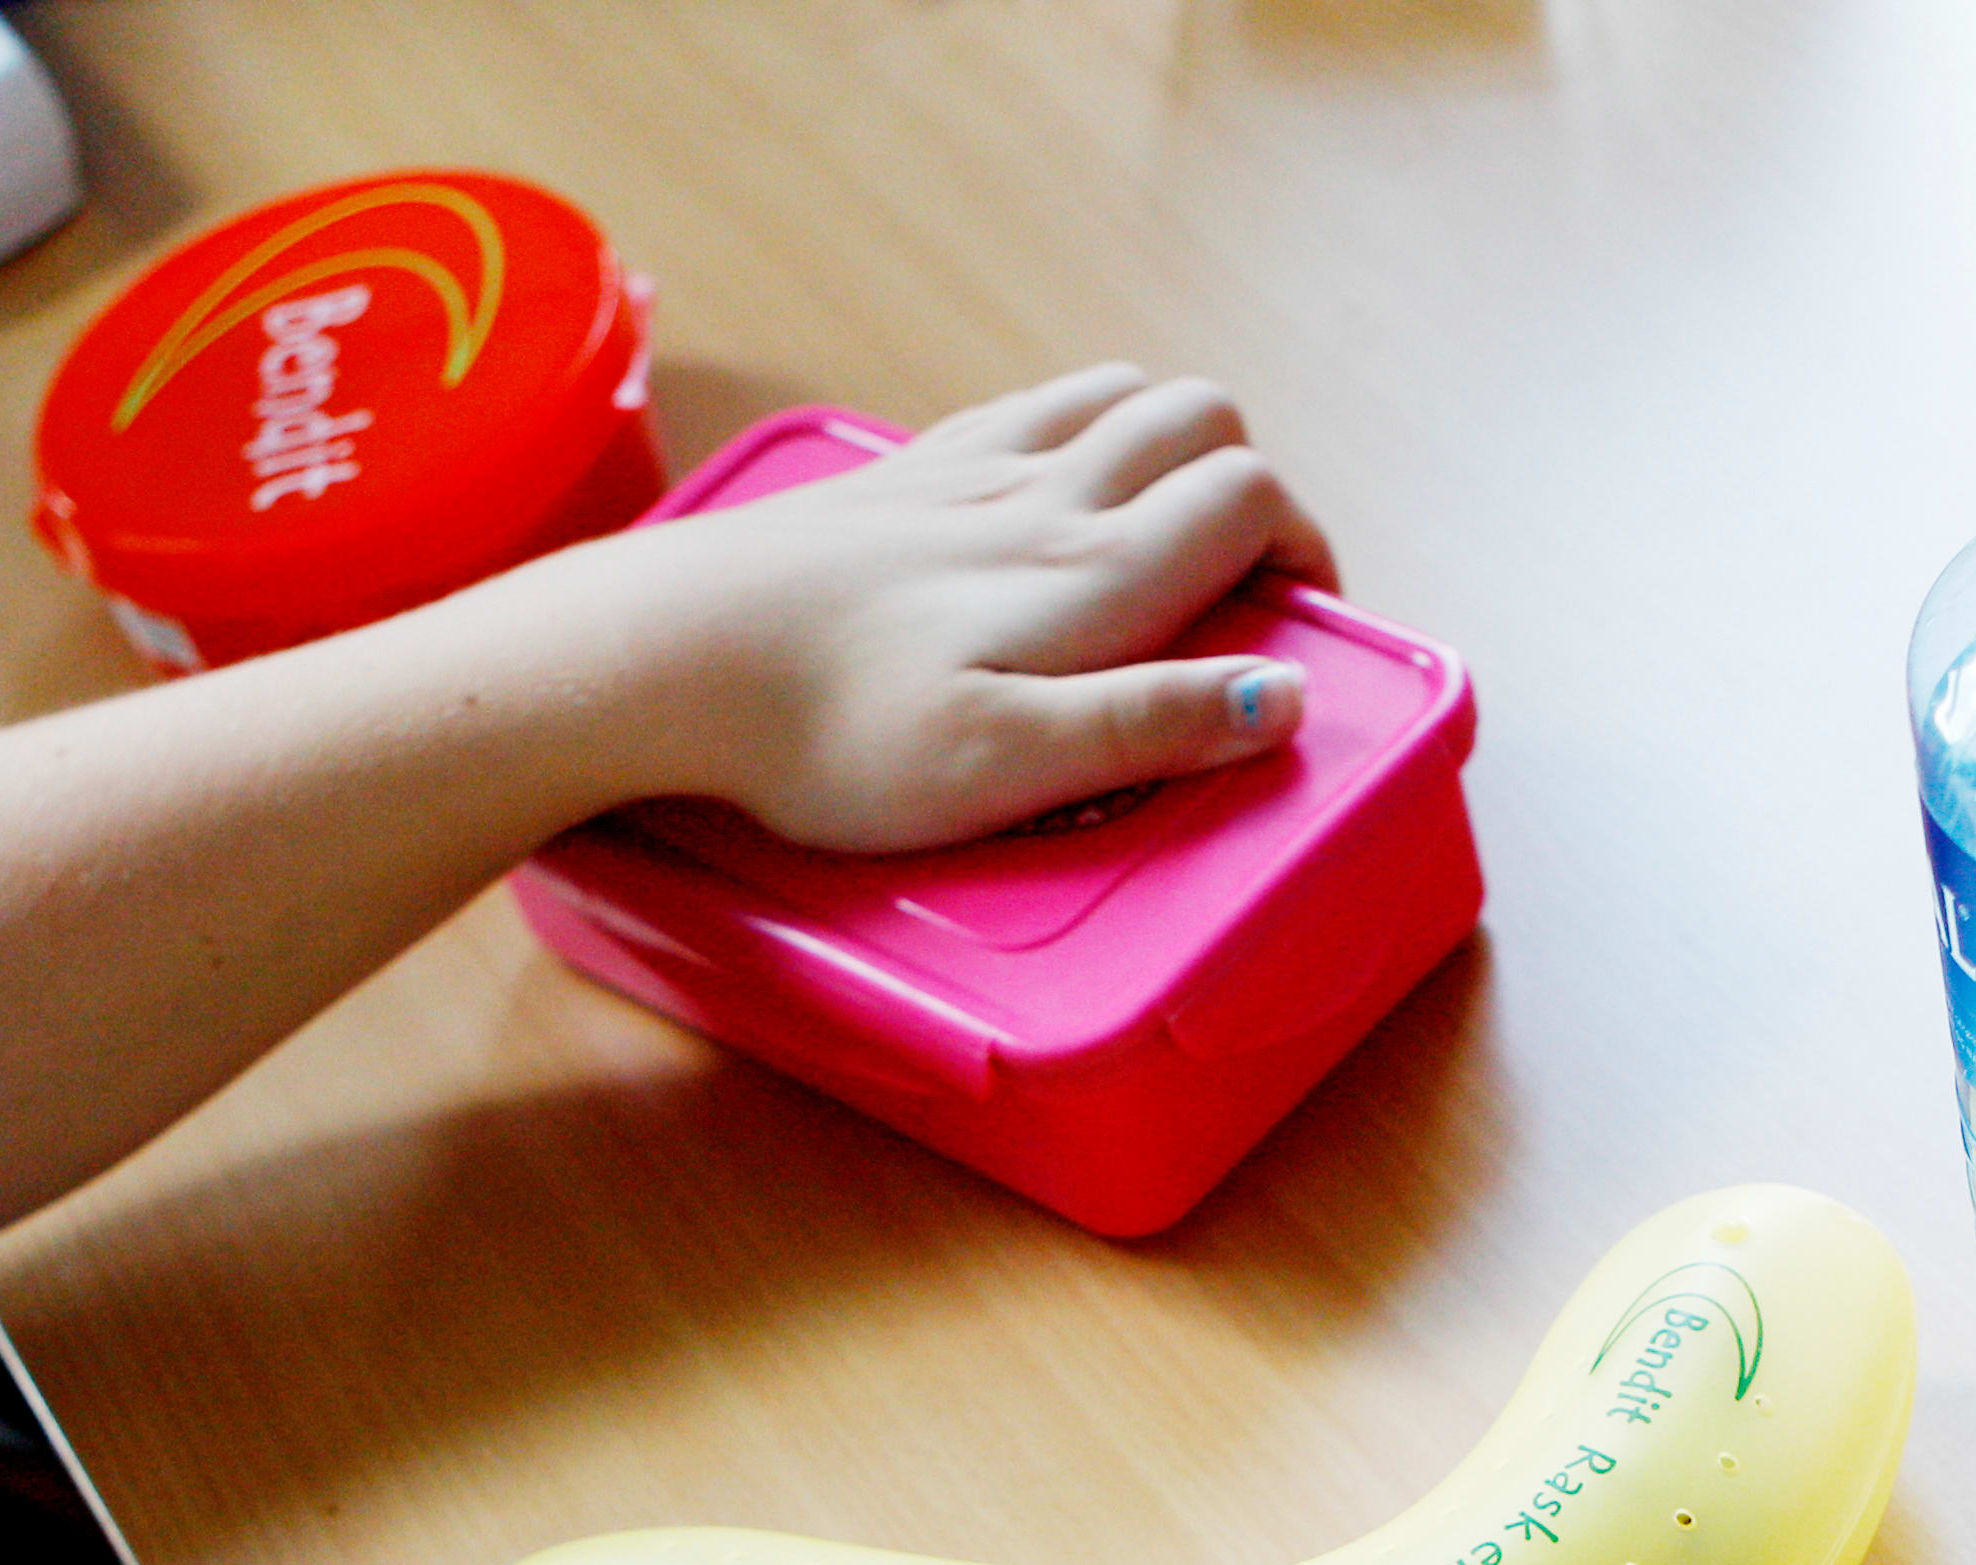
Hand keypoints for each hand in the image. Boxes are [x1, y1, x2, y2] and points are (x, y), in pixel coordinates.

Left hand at [588, 363, 1343, 850]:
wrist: (672, 658)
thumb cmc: (834, 733)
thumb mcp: (1009, 760)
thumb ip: (1153, 725)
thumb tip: (1286, 702)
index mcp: (1090, 570)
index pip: (1249, 496)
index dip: (1303, 547)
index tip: (1297, 623)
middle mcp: (1042, 493)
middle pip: (1200, 416)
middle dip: (1251, 482)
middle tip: (1238, 581)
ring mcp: (965, 469)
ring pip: (1116, 394)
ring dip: (1168, 443)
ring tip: (1160, 532)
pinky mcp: (899, 472)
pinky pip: (1024, 408)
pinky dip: (1075, 431)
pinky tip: (1045, 498)